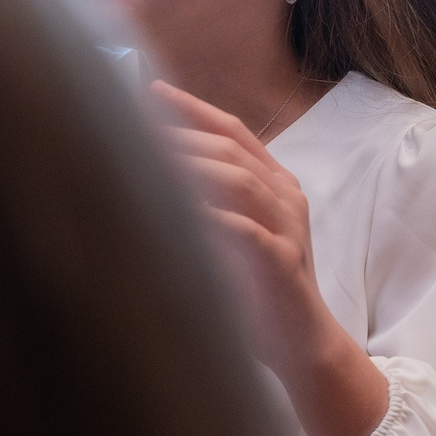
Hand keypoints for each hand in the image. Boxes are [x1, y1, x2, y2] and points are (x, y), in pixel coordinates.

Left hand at [151, 81, 387, 435]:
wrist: (303, 345)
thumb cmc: (262, 292)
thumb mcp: (238, 237)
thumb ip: (211, 204)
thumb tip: (150, 175)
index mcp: (277, 185)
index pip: (234, 131)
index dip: (193, 108)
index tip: (149, 91)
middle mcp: (286, 197)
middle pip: (229, 148)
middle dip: (179, 133)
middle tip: (132, 127)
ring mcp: (286, 227)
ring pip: (237, 179)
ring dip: (188, 166)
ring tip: (143, 158)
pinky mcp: (281, 262)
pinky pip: (242, 228)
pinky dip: (206, 216)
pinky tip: (172, 210)